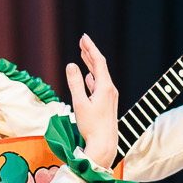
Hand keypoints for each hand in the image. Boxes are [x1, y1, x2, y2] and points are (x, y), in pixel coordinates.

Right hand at [64, 34, 119, 169]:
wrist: (105, 145)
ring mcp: (110, 97)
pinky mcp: (108, 104)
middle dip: (90, 53)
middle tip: (82, 41)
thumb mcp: (80, 104)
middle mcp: (110, 90)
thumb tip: (71, 65)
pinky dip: (93, 77)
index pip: (98, 61)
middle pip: (100, 66)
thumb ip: (75, 83)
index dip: (90, 48)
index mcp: (105, 87)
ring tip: (84, 54)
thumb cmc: (92, 127)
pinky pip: (100, 85)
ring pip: (100, 75)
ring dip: (91, 64)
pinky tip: (89, 77)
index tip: (83, 37)